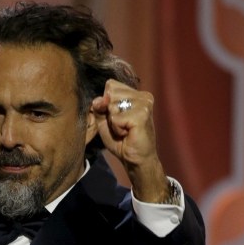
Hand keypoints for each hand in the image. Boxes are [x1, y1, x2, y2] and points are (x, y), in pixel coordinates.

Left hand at [90, 79, 170, 202]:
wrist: (135, 159)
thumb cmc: (121, 141)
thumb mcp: (105, 122)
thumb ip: (100, 107)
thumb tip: (99, 99)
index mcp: (135, 94)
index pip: (111, 85)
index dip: (106, 102)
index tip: (116, 118)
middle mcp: (142, 95)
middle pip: (110, 92)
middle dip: (110, 113)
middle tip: (122, 126)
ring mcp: (144, 103)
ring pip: (112, 105)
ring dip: (114, 122)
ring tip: (125, 130)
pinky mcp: (142, 114)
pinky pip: (116, 118)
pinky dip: (117, 129)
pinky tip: (127, 134)